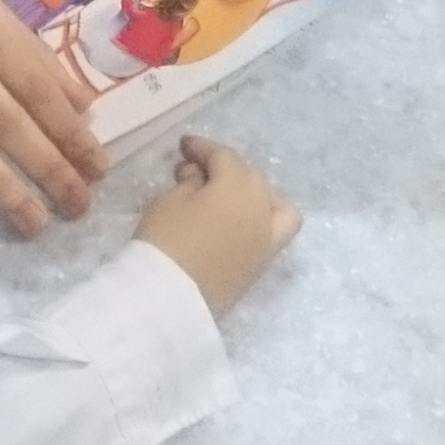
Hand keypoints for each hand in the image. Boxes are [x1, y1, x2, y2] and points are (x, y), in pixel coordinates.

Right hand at [134, 136, 298, 314]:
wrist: (171, 298)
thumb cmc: (165, 241)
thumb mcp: (168, 201)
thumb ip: (189, 181)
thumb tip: (201, 176)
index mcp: (237, 187)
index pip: (223, 156)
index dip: (201, 147)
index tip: (183, 146)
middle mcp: (262, 207)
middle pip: (248, 175)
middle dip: (224, 167)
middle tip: (194, 170)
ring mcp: (268, 235)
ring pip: (270, 199)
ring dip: (250, 189)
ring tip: (226, 194)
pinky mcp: (264, 260)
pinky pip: (279, 227)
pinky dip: (266, 215)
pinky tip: (245, 218)